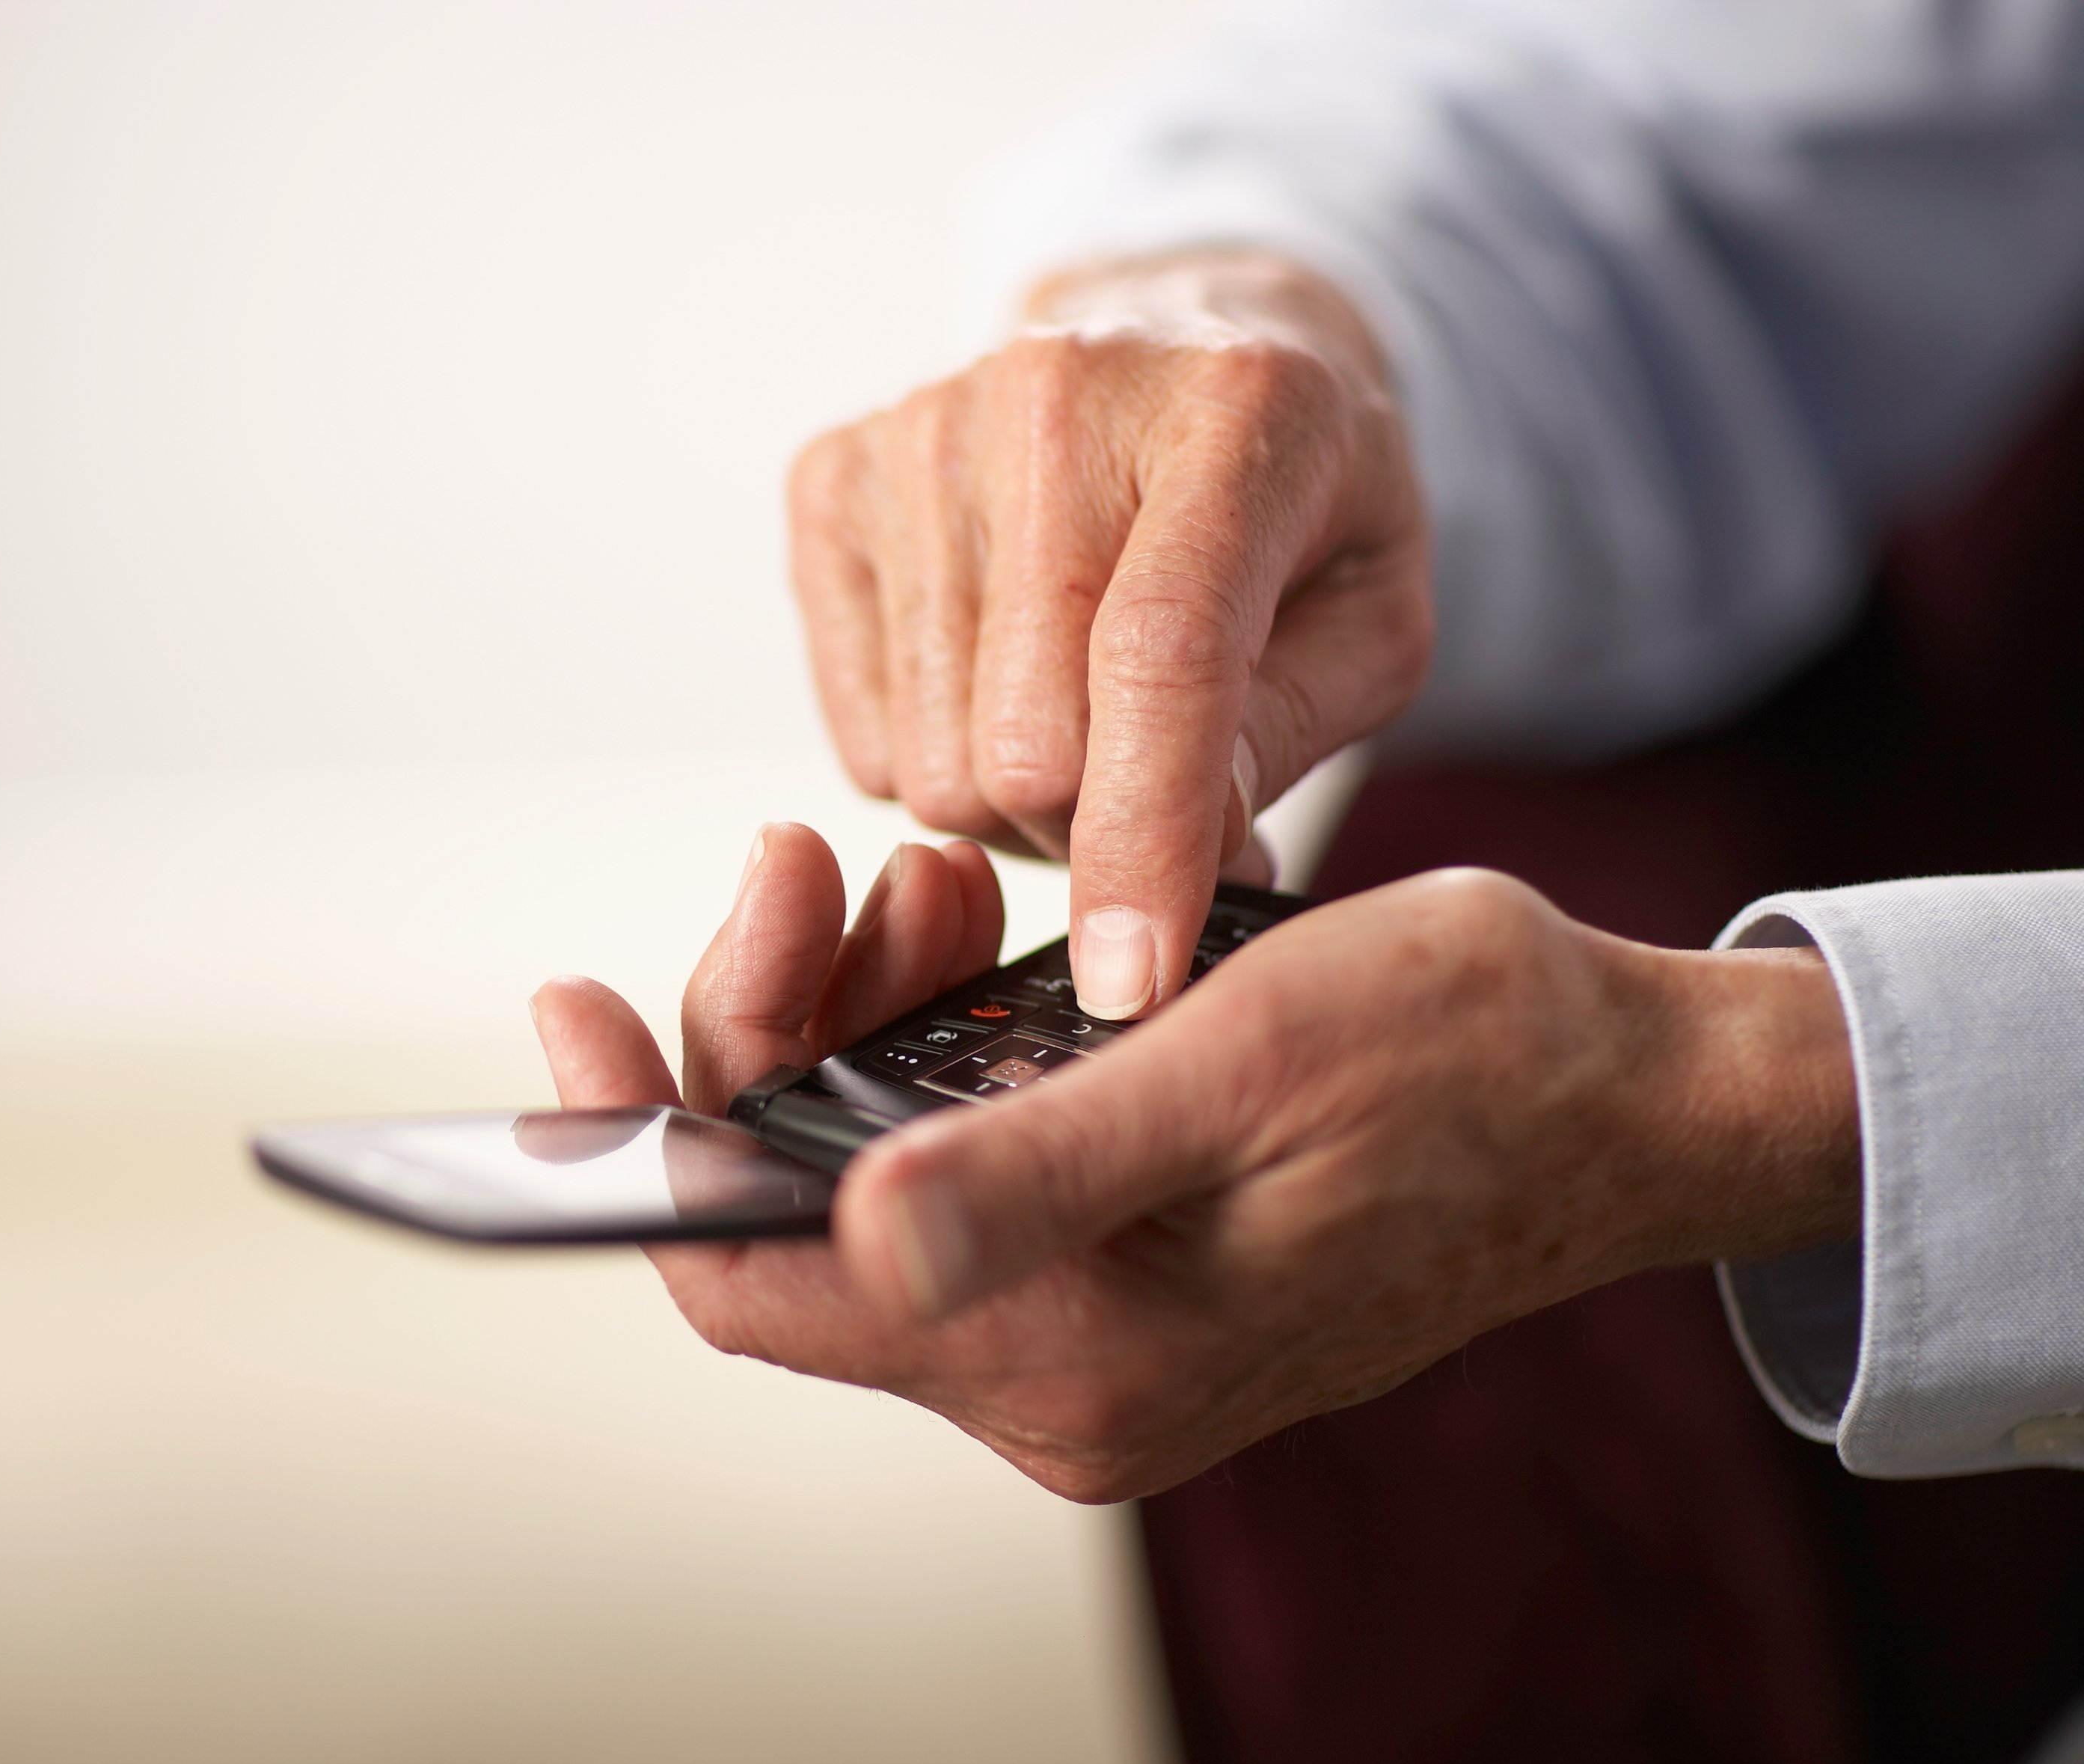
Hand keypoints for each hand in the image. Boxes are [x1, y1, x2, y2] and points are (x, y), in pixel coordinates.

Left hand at [532, 827, 1857, 1501]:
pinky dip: (933, 1049)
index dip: (635, 1147)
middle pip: (798, 1219)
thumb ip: (1038, 1170)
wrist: (1636, 1094)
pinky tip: (964, 936)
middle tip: (807, 863)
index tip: (574, 1004)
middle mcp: (1058, 1381)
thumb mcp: (1241, 1070)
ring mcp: (1091, 1336)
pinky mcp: (1125, 1276)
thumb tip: (858, 1232)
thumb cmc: (1465, 1054)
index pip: (755, 1280)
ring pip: (874, 1178)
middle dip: (772, 1027)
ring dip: (859, 1019)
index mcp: (1071, 1356)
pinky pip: (957, 1167)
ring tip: (918, 875)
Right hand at [787, 249, 1430, 1017]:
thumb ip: (1285, 740)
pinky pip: (862, 739)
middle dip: (1093, 827)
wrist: (1182, 342)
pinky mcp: (831, 480)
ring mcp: (921, 430)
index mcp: (1234, 411)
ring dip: (1012, 804)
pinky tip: (994, 679)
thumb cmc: (1295, 503)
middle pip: (1026, 741)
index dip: (1144, 839)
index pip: (1159, 658)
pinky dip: (933, 758)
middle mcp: (1055, 393)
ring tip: (1077, 722)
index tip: (1134, 980)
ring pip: (933, 762)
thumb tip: (1172, 875)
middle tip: (1148, 788)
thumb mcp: (1373, 617)